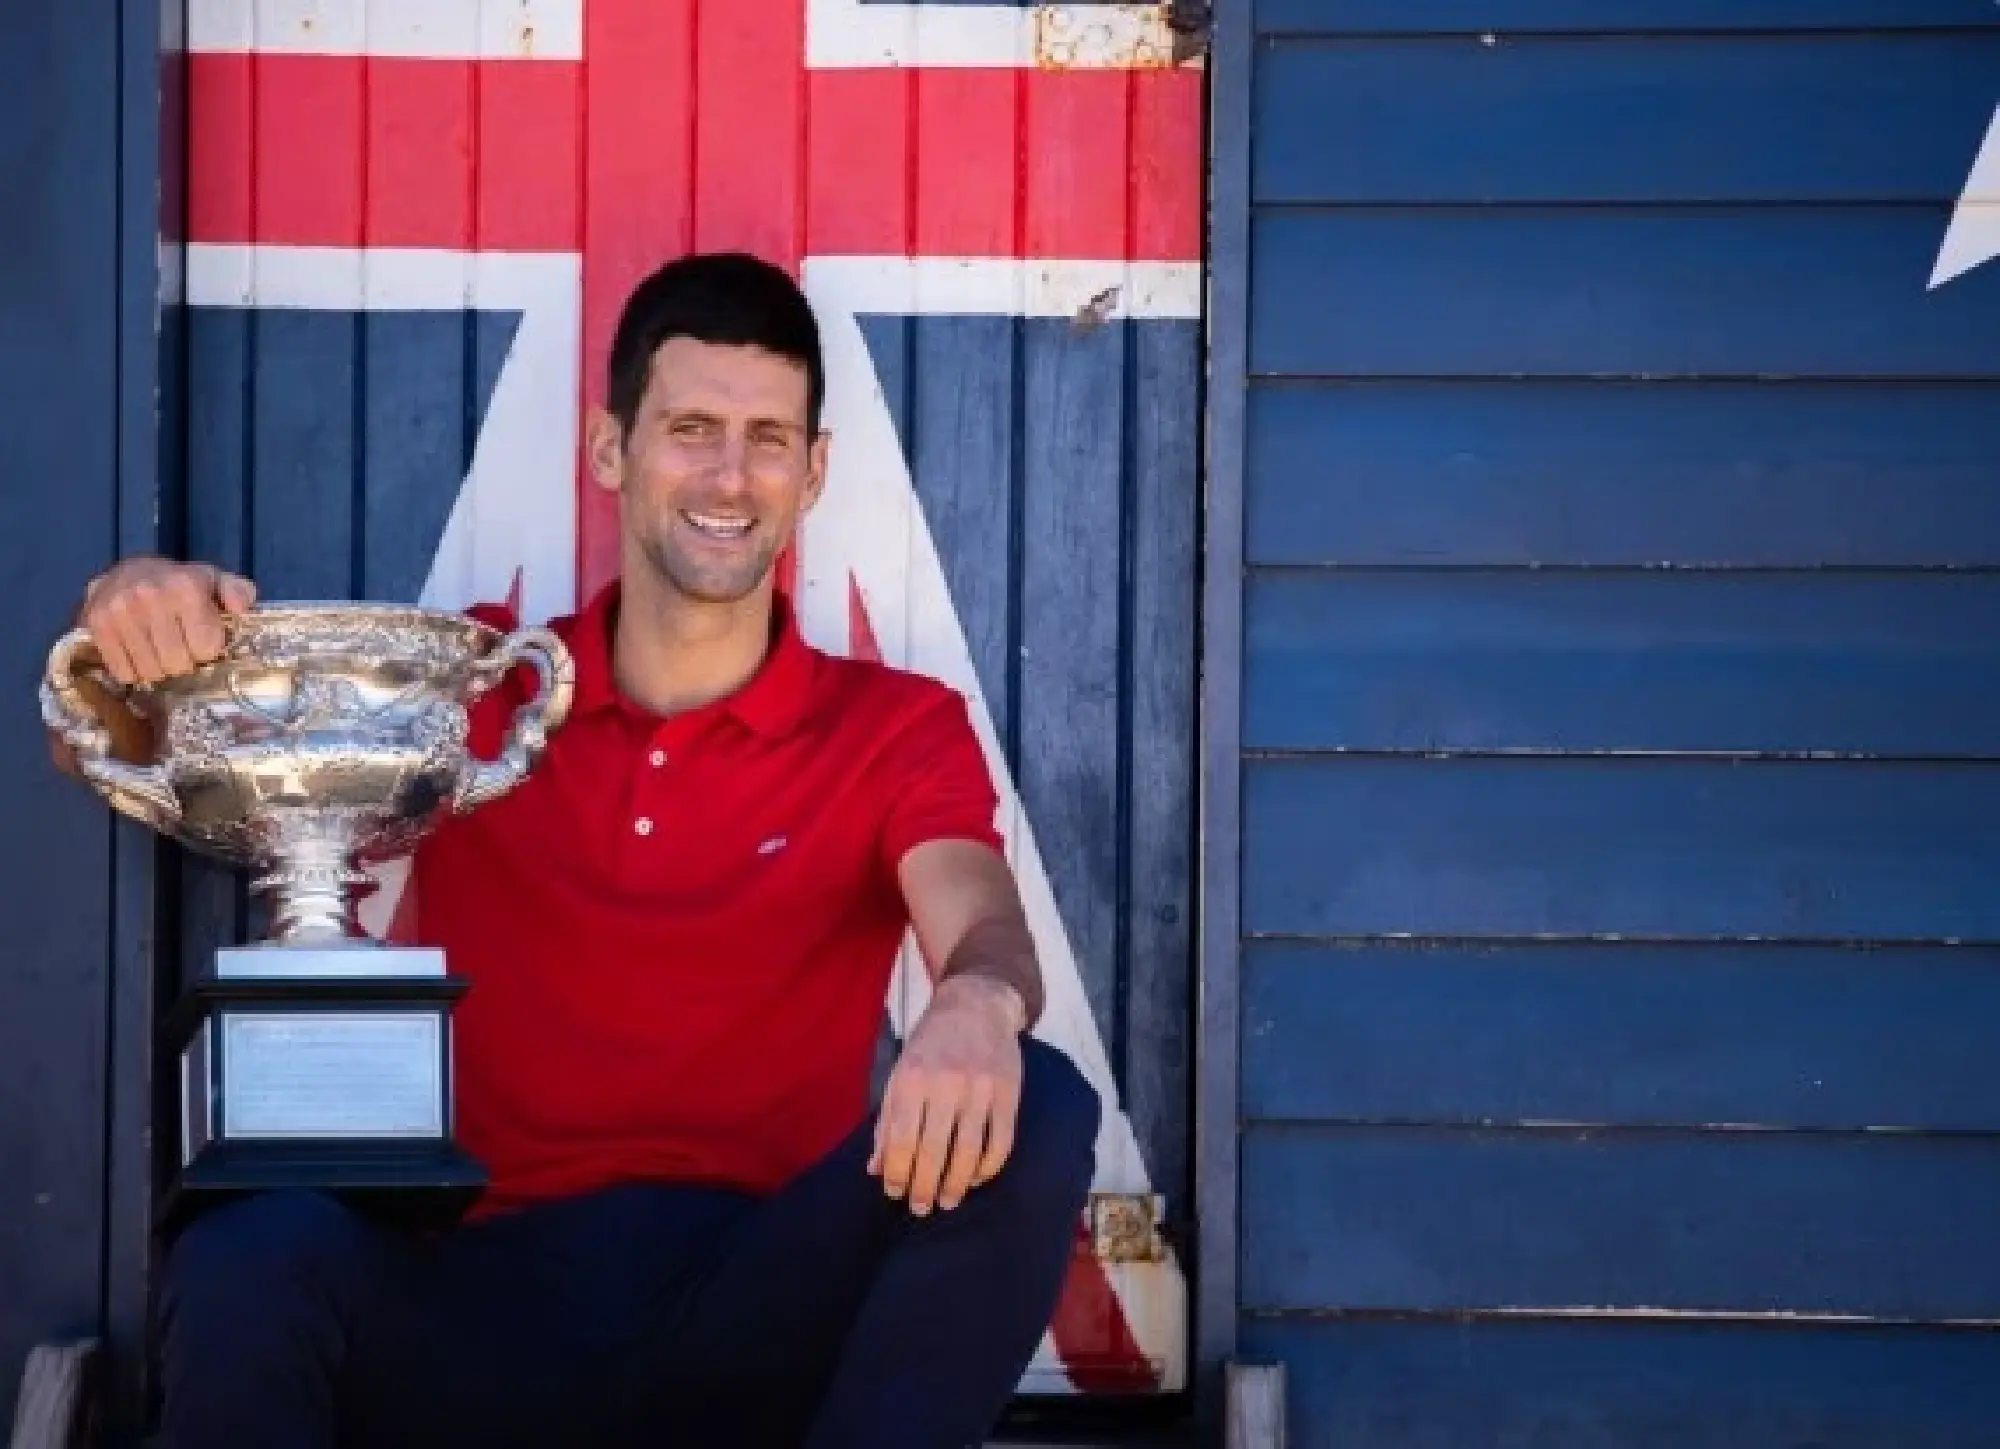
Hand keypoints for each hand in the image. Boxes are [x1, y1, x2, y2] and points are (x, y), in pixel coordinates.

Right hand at [79, 557, 256, 685]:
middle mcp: (150, 597)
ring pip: (150, 672)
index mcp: (186, 587)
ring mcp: (119, 612)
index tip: (205, 643)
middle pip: (178, 664)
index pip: (206, 647)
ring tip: (161, 653)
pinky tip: (140, 655)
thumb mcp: (215, 580)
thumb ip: (237, 591)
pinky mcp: (97, 625)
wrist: (128, 571)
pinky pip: (123, 672)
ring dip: (160, 670)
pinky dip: (134, 672)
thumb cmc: (181, 583)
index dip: (209, 651)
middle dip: (185, 663)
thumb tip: (242, 609)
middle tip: (182, 651)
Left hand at [869, 975, 1025, 1215]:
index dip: (896, 1173)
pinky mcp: (1008, 1093)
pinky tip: (976, 1178)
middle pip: (933, 1151)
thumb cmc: (930, 1044)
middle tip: (920, 1208)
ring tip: (947, 1201)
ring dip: (956, 1184)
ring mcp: (980, 1089)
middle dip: (924, 1187)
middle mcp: (945, 1084)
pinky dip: (988, 1168)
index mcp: (911, 1079)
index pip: (900, 1140)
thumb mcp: (899, 1073)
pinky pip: (1001, 1142)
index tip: (895, 1192)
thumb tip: (875, 1169)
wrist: (976, 1004)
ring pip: (968, 1152)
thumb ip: (887, 1122)